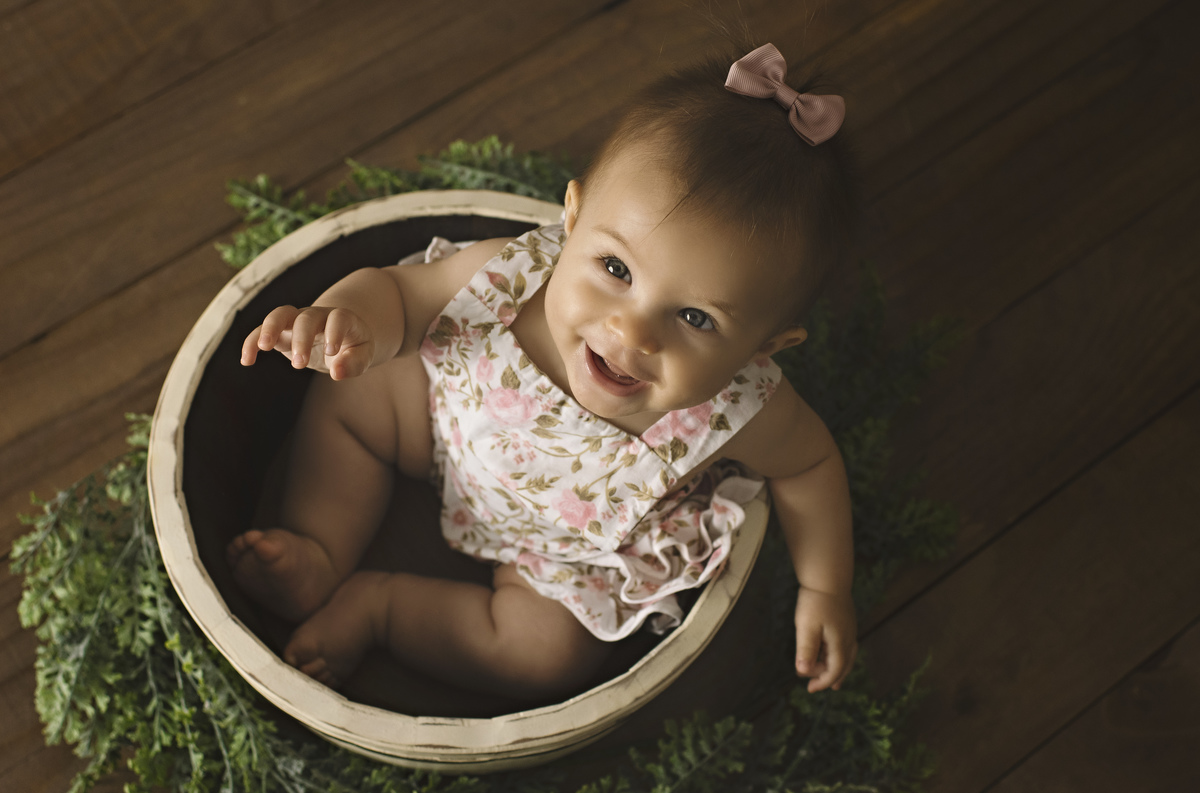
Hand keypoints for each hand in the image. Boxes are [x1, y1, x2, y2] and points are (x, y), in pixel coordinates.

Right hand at [240, 305, 375, 379]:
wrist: (339, 336)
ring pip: (280, 315)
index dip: (334, 332)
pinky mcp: (281, 332)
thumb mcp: (363, 355)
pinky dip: (252, 342)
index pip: (338, 318)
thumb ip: (354, 363)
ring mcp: (296, 321)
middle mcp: (317, 316)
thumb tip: (337, 373)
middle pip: (306, 318)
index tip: (332, 352)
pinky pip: (262, 331)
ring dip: (270, 328)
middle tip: (300, 364)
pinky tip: (246, 361)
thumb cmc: (353, 346)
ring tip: (264, 348)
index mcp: (342, 318)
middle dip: (301, 339)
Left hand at [793, 586, 856, 691]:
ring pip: (847, 657)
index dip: (822, 682)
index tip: (810, 689)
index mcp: (840, 643)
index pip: (834, 670)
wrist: (828, 577)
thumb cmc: (815, 602)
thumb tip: (803, 672)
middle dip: (830, 678)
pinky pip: (846, 647)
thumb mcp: (806, 626)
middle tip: (816, 686)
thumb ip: (806, 650)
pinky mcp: (847, 622)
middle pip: (843, 666)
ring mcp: (850, 630)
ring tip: (834, 681)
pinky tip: (833, 654)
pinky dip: (840, 657)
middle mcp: (849, 639)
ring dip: (838, 670)